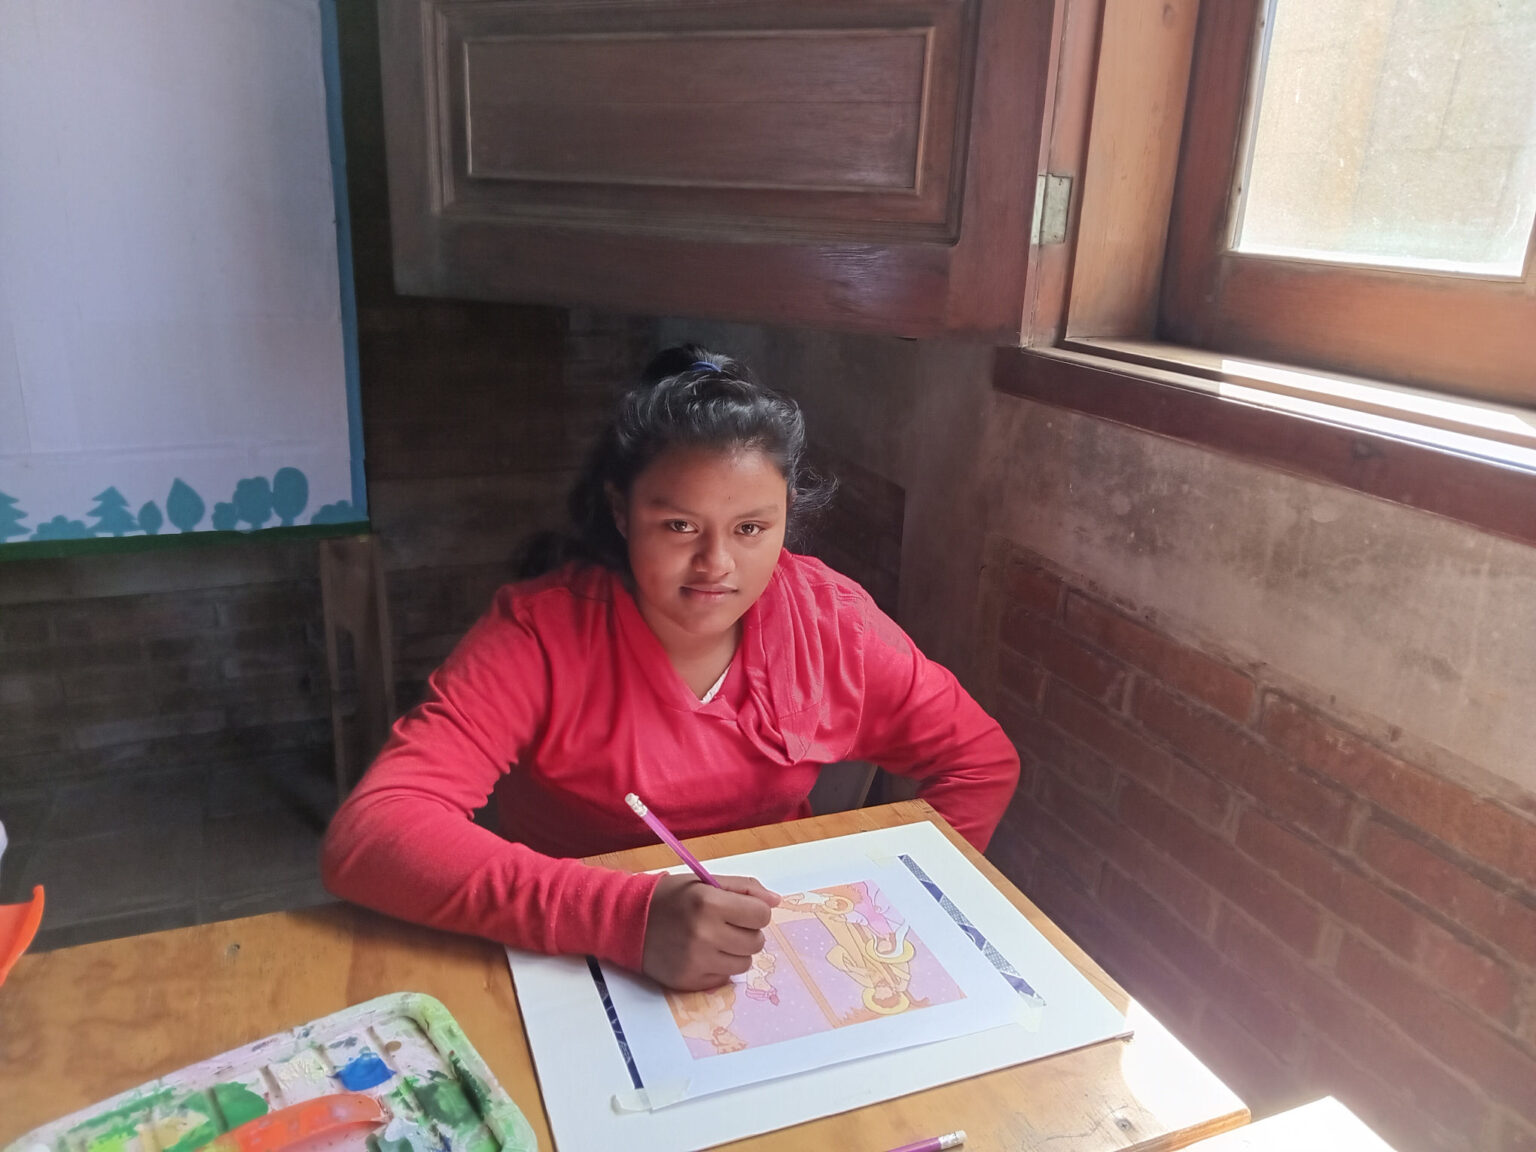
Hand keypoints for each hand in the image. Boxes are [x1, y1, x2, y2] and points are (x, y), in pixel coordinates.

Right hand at [641, 874, 780, 991]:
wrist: (627, 922)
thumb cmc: (670, 898)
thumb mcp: (705, 882)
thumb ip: (743, 889)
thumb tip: (776, 902)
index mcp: (708, 903)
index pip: (761, 915)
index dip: (754, 911)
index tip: (741, 910)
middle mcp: (704, 934)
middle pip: (757, 942)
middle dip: (747, 931)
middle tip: (726, 924)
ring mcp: (696, 961)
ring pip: (744, 963)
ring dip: (735, 951)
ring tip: (715, 939)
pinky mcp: (690, 981)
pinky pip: (724, 978)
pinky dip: (719, 966)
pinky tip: (702, 953)